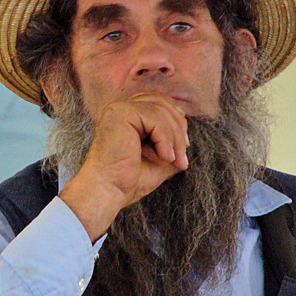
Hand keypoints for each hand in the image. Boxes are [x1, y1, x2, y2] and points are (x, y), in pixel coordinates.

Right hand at [59, 93, 188, 240]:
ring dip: (175, 138)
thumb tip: (187, 141)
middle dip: (178, 130)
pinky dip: (166, 140)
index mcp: (126, 115)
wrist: (108, 192)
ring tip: (174, 161)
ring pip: (162, 111)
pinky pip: (156, 119)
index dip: (176, 123)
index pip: (160, 103)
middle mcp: (121, 107)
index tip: (182, 151)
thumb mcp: (159, 159)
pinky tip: (164, 157)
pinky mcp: (122, 114)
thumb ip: (171, 145)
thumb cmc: (127, 180)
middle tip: (182, 158)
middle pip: (163, 103)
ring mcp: (119, 108)